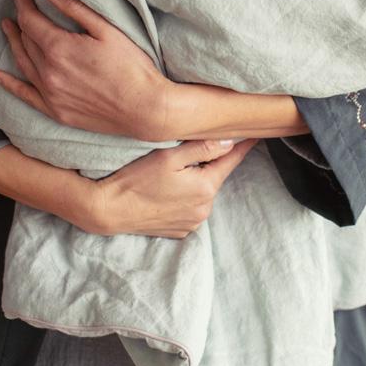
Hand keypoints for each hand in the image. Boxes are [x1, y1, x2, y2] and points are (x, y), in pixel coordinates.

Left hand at [0, 0, 170, 140]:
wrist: (145, 109)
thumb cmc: (132, 67)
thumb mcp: (107, 30)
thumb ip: (74, 9)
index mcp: (59, 49)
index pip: (30, 20)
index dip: (23, 2)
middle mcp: (48, 72)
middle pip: (25, 40)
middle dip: (20, 19)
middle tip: (18, 4)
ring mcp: (50, 94)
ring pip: (23, 63)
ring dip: (13, 43)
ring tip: (8, 28)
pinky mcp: (56, 111)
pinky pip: (25, 95)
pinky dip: (9, 84)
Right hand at [93, 137, 258, 237]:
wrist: (109, 210)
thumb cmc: (136, 179)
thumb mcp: (168, 156)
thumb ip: (202, 148)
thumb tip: (229, 141)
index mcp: (205, 187)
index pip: (231, 160)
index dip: (242, 145)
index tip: (255, 134)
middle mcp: (204, 209)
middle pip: (214, 177)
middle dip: (207, 164)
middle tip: (187, 152)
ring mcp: (192, 223)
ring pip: (201, 193)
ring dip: (194, 182)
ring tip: (170, 175)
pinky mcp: (180, 231)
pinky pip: (190, 209)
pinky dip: (184, 199)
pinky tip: (165, 192)